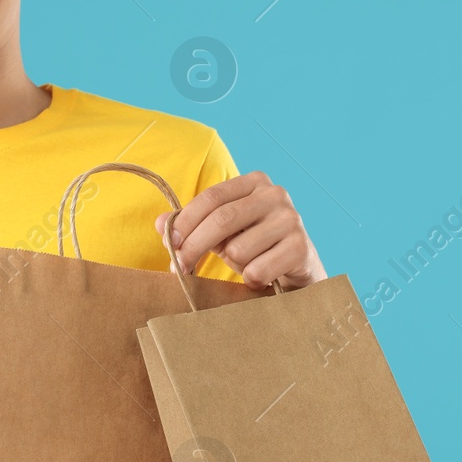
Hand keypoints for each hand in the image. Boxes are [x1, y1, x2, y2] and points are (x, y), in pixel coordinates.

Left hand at [155, 170, 326, 290]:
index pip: (210, 198)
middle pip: (221, 219)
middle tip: (179, 268)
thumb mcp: (221, 234)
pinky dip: (250, 279)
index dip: (184, 222)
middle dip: (193, 246)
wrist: (298, 272)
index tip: (168, 245)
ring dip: (232, 266)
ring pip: (238, 249)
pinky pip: (257, 270)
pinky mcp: (301, 248)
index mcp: (254, 182)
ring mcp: (292, 219)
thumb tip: (160, 224)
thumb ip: (192, 225)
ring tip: (244, 267)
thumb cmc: (255, 249)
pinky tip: (260, 277)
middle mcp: (275, 194)